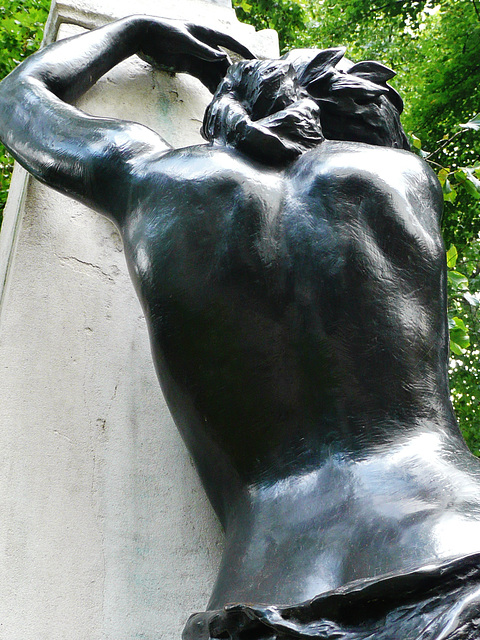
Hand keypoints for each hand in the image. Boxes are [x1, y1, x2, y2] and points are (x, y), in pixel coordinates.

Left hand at [139, 19, 254, 92]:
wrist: (144, 36)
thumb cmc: (164, 32)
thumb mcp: (184, 40)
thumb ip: (203, 50)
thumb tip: (222, 58)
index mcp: (207, 33)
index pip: (231, 42)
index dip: (244, 51)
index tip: (256, 61)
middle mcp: (205, 45)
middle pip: (224, 61)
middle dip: (233, 74)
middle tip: (243, 88)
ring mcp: (198, 56)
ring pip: (215, 72)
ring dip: (222, 83)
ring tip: (230, 97)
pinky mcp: (189, 66)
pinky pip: (204, 77)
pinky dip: (210, 86)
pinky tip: (216, 97)